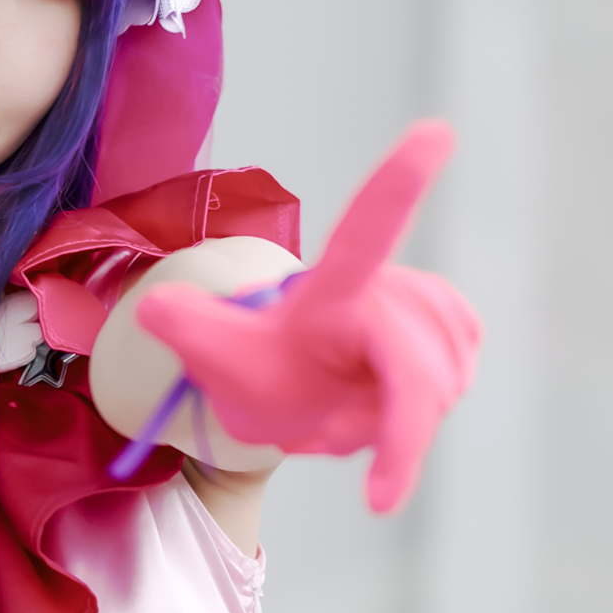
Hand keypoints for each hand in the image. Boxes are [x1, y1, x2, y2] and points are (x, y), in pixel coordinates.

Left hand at [131, 122, 480, 507]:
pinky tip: (386, 409)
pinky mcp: (457, 330)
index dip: (399, 182)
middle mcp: (386, 287)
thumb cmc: (257, 372)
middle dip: (391, 431)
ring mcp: (428, 309)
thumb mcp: (212, 355)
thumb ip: (186, 329)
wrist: (288, 392)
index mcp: (331, 288)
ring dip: (395, 428)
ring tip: (350, 417)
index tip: (435, 131)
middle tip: (365, 480)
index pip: (364, 232)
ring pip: (436, 389)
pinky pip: (451, 387)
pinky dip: (418, 422)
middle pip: (416, 372)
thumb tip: (154, 310)